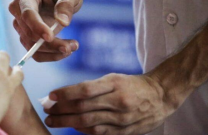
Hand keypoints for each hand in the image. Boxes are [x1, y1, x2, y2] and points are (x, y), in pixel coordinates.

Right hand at [8, 0, 82, 61]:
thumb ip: (66, 4)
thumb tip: (63, 23)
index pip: (27, 14)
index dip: (37, 26)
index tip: (50, 37)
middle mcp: (18, 10)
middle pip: (29, 33)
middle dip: (50, 43)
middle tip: (72, 46)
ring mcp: (20, 25)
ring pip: (31, 46)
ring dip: (53, 51)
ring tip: (73, 46)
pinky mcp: (26, 37)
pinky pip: (35, 53)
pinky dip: (51, 55)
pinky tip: (66, 51)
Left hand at [44, 73, 187, 134]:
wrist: (161, 96)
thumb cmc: (132, 84)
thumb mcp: (114, 78)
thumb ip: (93, 87)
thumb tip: (66, 96)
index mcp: (114, 84)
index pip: (85, 89)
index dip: (65, 93)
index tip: (50, 96)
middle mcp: (118, 101)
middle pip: (84, 107)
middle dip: (61, 110)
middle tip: (46, 111)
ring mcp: (122, 118)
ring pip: (89, 122)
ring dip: (67, 122)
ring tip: (53, 120)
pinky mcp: (126, 131)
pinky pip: (100, 133)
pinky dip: (84, 131)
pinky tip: (73, 128)